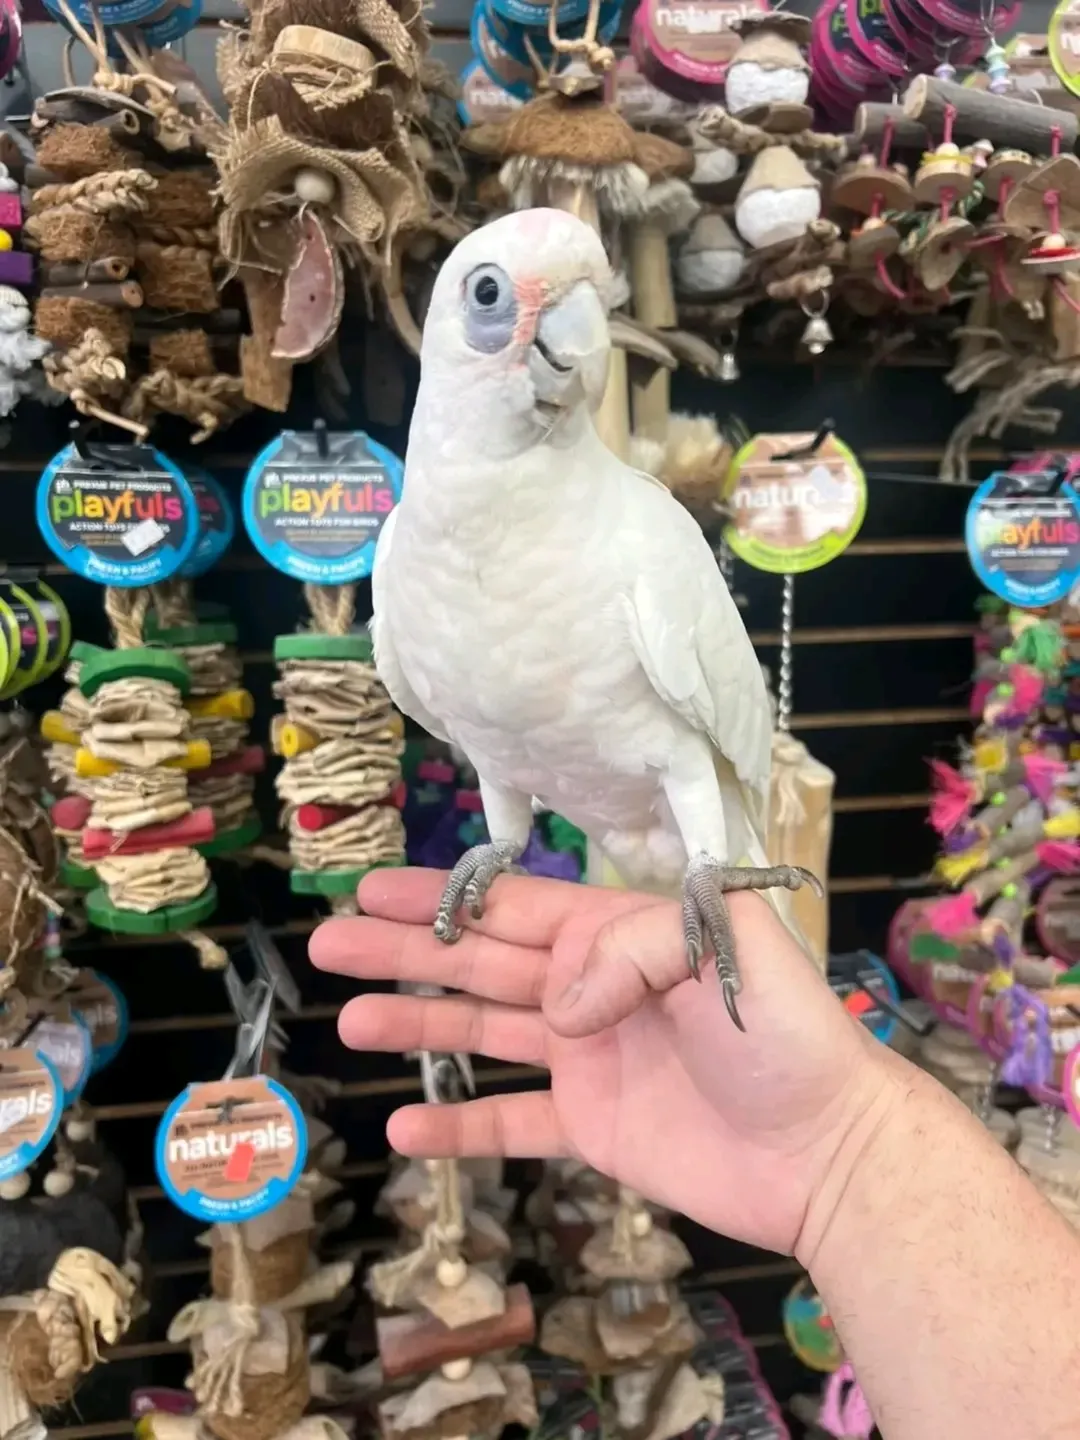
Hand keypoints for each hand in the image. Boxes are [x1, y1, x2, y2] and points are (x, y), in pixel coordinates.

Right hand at [309, 869, 901, 1257]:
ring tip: (351, 1024)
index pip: (512, 905)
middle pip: (480, 963)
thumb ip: (627, 951)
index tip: (371, 892)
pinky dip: (461, 1127)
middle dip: (405, 953)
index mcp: (615, 934)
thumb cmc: (785, 1035)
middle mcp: (593, 988)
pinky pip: (514, 1122)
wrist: (828, 1150)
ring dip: (418, 1028)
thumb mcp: (719, 948)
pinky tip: (405, 1130)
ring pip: (485, 1036)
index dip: (441, 899)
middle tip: (330, 946)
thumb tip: (555, 1005)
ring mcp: (590, 1059)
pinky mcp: (595, 1126)